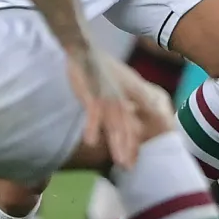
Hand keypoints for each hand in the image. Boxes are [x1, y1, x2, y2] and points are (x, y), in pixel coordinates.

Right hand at [66, 47, 147, 170]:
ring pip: (115, 125)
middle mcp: (120, 99)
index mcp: (124, 98)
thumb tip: (123, 115)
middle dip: (129, 149)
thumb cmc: (97, 69)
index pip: (132, 124)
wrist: (83, 50)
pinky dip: (93, 128)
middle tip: (129, 168)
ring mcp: (107, 97)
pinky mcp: (93, 94)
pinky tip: (91, 142)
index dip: (134, 143)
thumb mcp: (114, 83)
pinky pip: (94, 114)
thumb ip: (119, 101)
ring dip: (118, 144)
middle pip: (127, 128)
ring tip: (120, 162)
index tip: (134, 161)